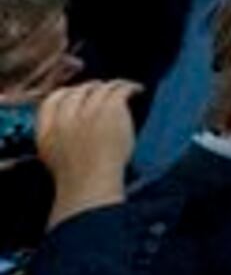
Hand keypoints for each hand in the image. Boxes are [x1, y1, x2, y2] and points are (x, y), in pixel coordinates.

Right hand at [35, 80, 135, 216]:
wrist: (90, 187)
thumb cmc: (78, 180)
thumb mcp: (55, 156)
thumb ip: (59, 135)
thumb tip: (73, 118)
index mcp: (47, 131)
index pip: (52, 100)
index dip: (67, 94)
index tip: (80, 94)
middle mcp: (66, 118)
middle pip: (79, 91)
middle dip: (92, 89)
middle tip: (105, 92)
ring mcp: (88, 112)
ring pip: (101, 88)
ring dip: (113, 87)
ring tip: (124, 89)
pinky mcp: (109, 109)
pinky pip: (120, 89)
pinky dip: (130, 87)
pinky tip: (138, 90)